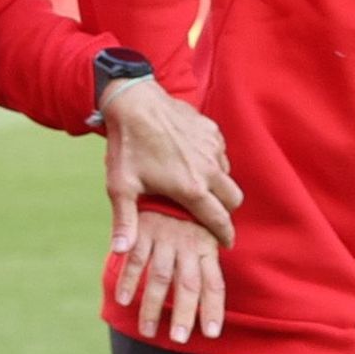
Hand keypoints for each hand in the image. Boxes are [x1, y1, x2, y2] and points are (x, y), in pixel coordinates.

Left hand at [97, 74, 239, 246]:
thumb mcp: (121, 187)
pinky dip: (214, 163)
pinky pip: (221, 154)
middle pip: (233, 200)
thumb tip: (121, 251)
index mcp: (191, 187)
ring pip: (228, 176)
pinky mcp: (212, 130)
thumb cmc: (127, 146)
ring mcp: (213, 147)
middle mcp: (209, 168)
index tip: (225, 244)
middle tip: (213, 217)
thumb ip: (124, 222)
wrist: (134, 102)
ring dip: (219, 186)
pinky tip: (194, 163)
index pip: (219, 220)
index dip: (225, 236)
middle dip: (226, 212)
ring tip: (200, 189)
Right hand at [111, 207, 228, 342]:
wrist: (165, 173)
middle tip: (179, 339)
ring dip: (152, 306)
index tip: (210, 333)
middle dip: (184, 314)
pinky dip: (128, 281)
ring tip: (147, 331)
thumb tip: (210, 297)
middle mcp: (188, 244)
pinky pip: (135, 260)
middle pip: (188, 285)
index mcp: (206, 247)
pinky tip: (123, 300)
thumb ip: (204, 263)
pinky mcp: (143, 231)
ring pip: (160, 278)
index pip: (213, 284)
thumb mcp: (202, 232)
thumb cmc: (186, 213)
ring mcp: (165, 238)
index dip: (213, 309)